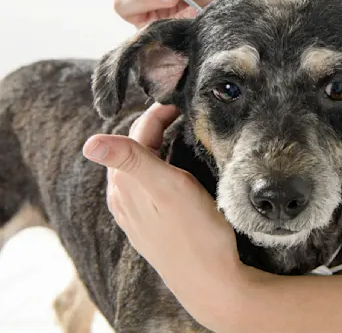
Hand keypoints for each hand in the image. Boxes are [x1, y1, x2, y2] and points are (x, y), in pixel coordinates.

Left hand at [82, 104, 245, 329]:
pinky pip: (143, 185)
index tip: (182, 102)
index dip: (159, 112)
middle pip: (134, 148)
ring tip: (178, 135)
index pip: (138, 133)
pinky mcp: (146, 224)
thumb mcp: (167, 189)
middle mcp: (123, 196)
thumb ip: (132, 161)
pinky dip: (156, 167)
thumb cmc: (195, 232)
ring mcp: (133, 212)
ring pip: (137, 167)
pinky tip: (170, 171)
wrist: (209, 281)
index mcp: (126, 182)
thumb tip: (89, 142)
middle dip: (155, 126)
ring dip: (155, 146)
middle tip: (182, 114)